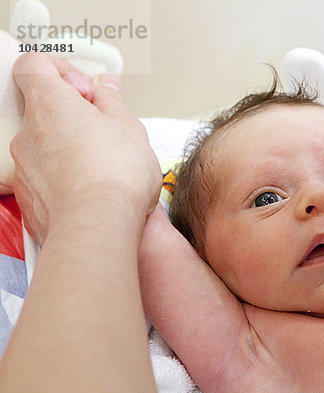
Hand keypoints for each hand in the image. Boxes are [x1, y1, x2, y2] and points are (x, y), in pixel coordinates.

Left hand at [10, 53, 161, 243]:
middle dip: (72, 113)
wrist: (98, 226)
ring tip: (103, 163)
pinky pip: (44, 175)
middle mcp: (27, 132)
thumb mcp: (128, 125)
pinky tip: (92, 187)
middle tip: (104, 128)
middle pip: (41, 108)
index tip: (86, 88)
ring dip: (69, 145)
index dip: (61, 69)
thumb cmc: (115, 175)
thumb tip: (105, 86)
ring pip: (44, 144)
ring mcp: (23, 167)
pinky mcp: (28, 197)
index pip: (33, 65)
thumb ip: (111, 100)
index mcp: (49, 104)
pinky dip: (64, 175)